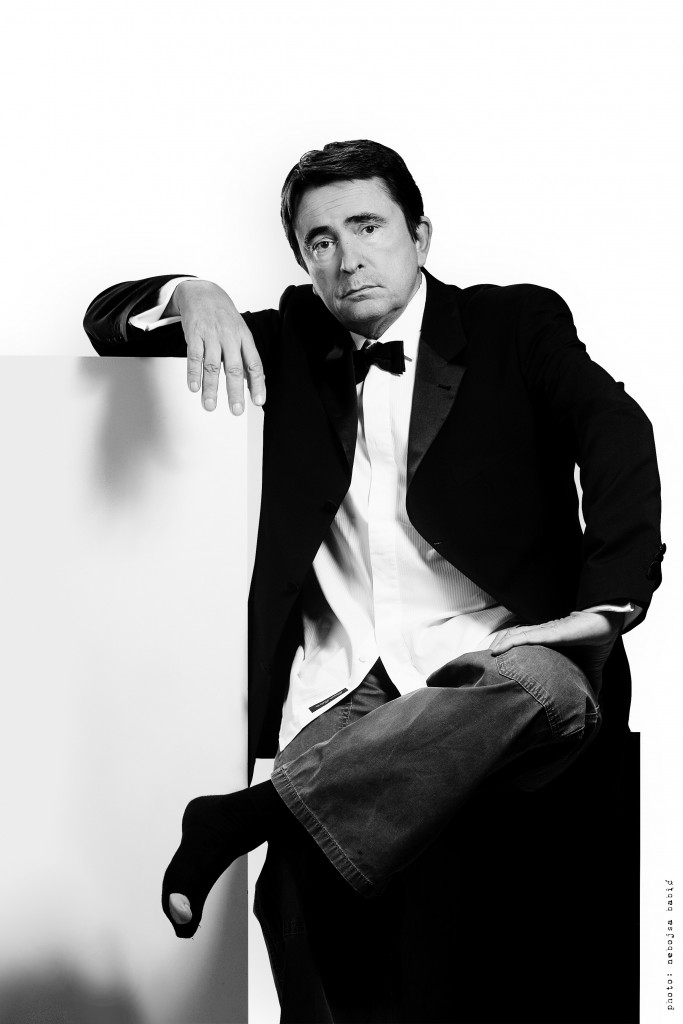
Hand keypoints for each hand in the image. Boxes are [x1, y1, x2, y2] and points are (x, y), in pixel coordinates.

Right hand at [173, 280, 265, 413]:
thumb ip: (245, 356)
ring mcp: (211, 335)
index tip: (258, 402)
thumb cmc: (223, 316)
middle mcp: (230, 337)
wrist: (202, 291)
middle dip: (235, 392)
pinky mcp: (194, 334)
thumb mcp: (240, 331)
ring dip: (211, 388)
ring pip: (212, 365)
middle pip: (234, 368)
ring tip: (210, 406)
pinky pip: (194, 356)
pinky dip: (193, 373)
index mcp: (245, 338)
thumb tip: (252, 382)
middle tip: (236, 410)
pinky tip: (194, 387)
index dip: (257, 384)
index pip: (254, 364)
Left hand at [489, 610, 624, 685]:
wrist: (607, 624)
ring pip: (514, 636)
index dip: (508, 654)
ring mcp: (545, 633)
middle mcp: (543, 636)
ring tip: (486, 657)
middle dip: (498, 649)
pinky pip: (524, 636)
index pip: (522, 646)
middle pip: (512, 639)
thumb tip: (594, 700)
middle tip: (484, 663)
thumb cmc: (596, 641)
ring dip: (498, 645)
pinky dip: (509, 642)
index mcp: (549, 643)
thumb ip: (589, 682)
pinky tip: (497, 650)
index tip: (497, 668)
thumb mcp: (590, 668)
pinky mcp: (550, 632)